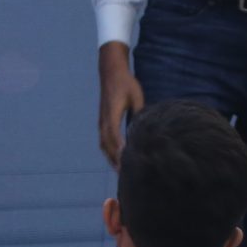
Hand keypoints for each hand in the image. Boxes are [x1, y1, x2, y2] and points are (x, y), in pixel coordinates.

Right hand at [97, 42, 144, 166]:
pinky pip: (104, 141)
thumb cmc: (126, 83)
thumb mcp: (136, 96)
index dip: (120, 149)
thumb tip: (145, 130)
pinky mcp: (103, 122)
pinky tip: (116, 159)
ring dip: (111, 158)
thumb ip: (140, 112)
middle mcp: (104, 119)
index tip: (126, 161)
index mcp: (112, 112)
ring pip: (104, 145)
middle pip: (107, 144)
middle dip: (115, 160)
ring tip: (121, 172)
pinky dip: (109, 152)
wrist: (110, 72)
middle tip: (125, 175)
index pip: (114, 135)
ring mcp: (101, 121)